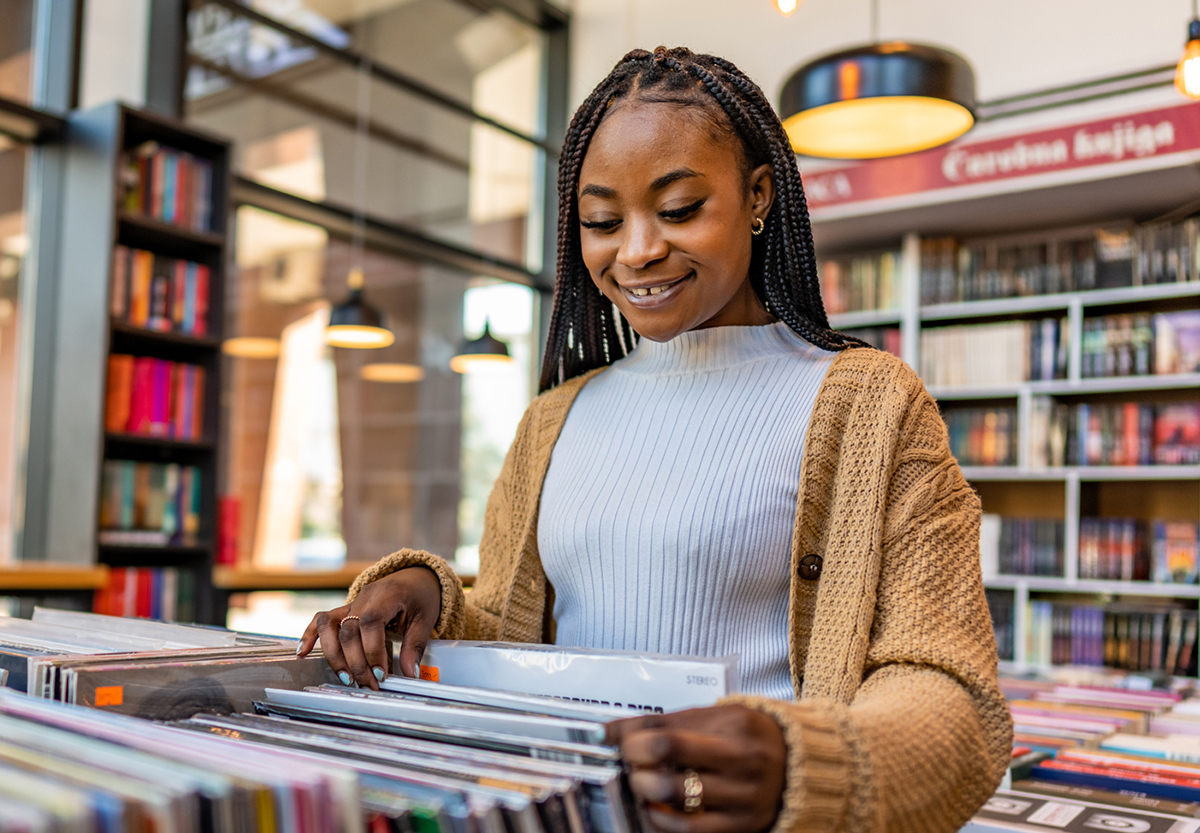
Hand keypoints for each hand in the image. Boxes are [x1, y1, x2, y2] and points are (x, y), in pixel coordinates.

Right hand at [296, 566, 441, 689]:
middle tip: (369, 684)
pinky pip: (322, 620)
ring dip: (334, 655)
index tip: (382, 674)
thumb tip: (411, 674)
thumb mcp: (425, 619)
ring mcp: (351, 603)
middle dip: (356, 662)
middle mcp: (364, 598)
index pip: (370, 623)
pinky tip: (303, 653)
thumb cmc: (420, 596)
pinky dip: (310, 636)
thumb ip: (416, 646)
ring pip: (329, 625)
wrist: (415, 577)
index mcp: (386, 595)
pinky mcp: (345, 610)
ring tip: (345, 678)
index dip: (372, 651)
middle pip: (348, 630)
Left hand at [606, 705, 785, 832]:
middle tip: (630, 763)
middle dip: (635, 764)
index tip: (615, 740)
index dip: (630, 739)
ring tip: (642, 784)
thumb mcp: (715, 716)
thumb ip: (666, 722)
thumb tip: (611, 730)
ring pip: (676, 798)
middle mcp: (743, 759)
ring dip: (645, 791)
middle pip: (669, 761)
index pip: (666, 732)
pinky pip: (690, 831)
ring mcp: (744, 796)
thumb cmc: (749, 736)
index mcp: (735, 723)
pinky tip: (656, 809)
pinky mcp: (742, 826)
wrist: (800, 765)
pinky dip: (662, 821)